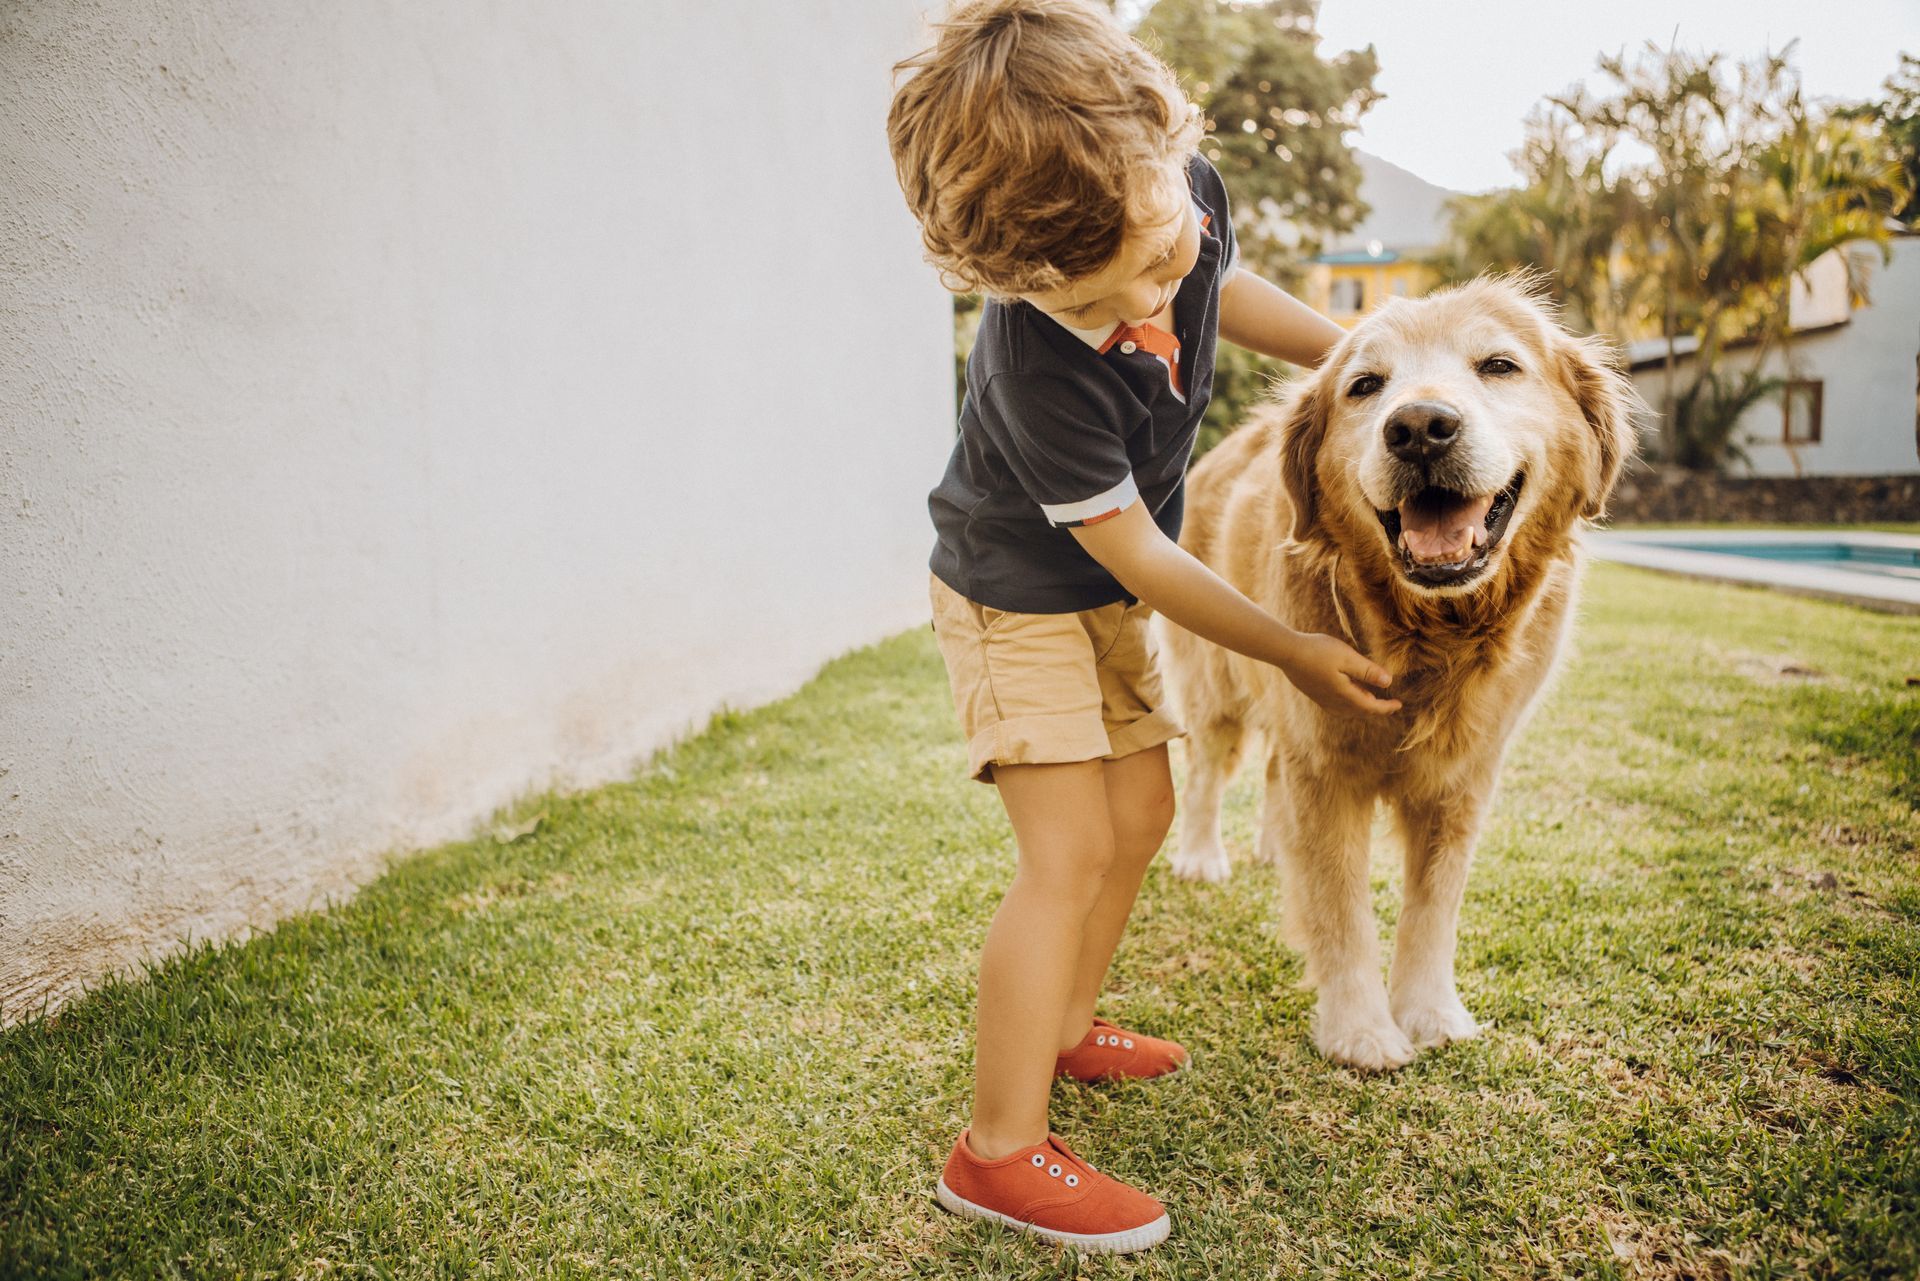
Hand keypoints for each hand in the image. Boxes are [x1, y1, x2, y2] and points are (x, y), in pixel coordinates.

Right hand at [1277, 632, 1401, 715]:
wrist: (1287, 652)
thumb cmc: (1318, 651)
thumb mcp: (1347, 657)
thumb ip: (1368, 671)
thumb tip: (1388, 682)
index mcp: (1345, 694)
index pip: (1371, 707)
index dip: (1386, 708)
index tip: (1399, 705)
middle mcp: (1334, 702)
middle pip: (1360, 712)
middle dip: (1376, 709)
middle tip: (1389, 704)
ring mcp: (1323, 700)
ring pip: (1348, 711)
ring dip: (1362, 708)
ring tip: (1370, 699)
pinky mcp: (1315, 694)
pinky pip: (1337, 707)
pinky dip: (1349, 705)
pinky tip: (1348, 696)